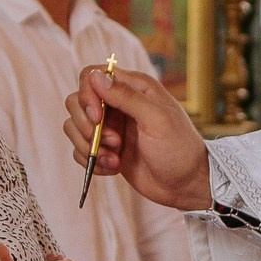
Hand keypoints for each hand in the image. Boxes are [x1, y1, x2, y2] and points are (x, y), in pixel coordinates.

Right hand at [64, 65, 211, 212]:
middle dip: (87, 126)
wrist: (185, 185)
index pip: (92, 76)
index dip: (87, 95)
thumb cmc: (179, 149)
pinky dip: (91, 161)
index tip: (96, 117)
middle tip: (113, 143)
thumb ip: (127, 96)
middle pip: (76, 102)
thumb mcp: (157, 120)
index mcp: (134, 88)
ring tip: (115, 160)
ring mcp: (110, 127)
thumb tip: (97, 77)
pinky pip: (79, 149)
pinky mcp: (105, 149)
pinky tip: (113, 168)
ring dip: (89, 147)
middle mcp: (118, 104)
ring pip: (74, 126)